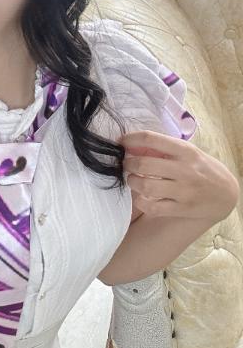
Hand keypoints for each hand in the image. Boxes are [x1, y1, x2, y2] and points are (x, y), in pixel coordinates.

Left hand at [118, 130, 239, 222]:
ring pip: (145, 186)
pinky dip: (141, 201)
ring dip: (132, 182)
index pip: (151, 139)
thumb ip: (163, 148)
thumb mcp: (188, 152)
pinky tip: (141, 197)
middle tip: (126, 164)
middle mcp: (185, 170)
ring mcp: (184, 191)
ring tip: (133, 179)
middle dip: (128, 163)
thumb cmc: (201, 169)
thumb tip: (131, 144)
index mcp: (185, 151)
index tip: (121, 142)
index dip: (130, 139)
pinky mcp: (182, 209)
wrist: (226, 194)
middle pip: (143, 164)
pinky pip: (152, 207)